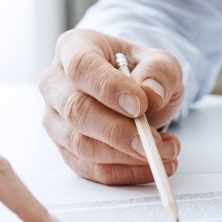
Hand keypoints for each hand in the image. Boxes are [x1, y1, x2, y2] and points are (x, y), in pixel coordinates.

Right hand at [39, 28, 183, 184]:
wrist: (137, 92)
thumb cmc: (142, 72)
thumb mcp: (161, 62)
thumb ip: (160, 72)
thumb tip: (151, 93)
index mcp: (75, 48)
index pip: (82, 67)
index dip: (109, 88)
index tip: (140, 105)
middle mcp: (56, 84)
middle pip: (76, 111)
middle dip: (118, 132)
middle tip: (153, 143)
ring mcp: (56, 119)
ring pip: (81, 145)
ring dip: (126, 156)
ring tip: (166, 152)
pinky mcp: (66, 150)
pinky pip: (91, 169)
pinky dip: (126, 172)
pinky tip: (154, 166)